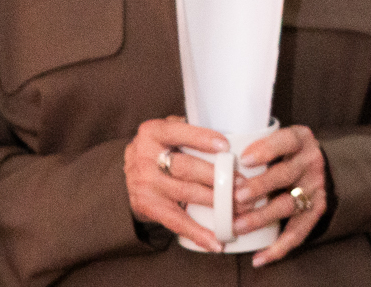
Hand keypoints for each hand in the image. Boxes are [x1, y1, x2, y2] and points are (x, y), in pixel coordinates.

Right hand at [124, 115, 229, 253]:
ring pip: (185, 194)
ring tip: (238, 207)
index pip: (178, 132)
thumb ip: (191, 128)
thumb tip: (234, 133)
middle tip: (241, 183)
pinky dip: (197, 232)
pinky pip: (176, 221)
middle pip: (184, 167)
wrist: (128, 171)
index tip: (225, 146)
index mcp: (153, 132)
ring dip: (214, 202)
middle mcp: (145, 158)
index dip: (202, 138)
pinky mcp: (149, 207)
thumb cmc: (161, 146)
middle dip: (215, 176)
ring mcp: (145, 185)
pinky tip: (215, 241)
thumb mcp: (168, 130)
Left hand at [232, 123, 329, 266]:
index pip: (287, 140)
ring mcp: (315, 187)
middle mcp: (311, 162)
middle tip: (237, 197)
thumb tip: (207, 154)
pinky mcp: (316, 210)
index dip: (267, 149)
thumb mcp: (276, 139)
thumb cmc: (283, 152)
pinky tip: (259, 257)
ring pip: (289, 204)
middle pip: (286, 174)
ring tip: (238, 225)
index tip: (244, 159)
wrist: (314, 167)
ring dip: (262, 216)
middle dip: (261, 186)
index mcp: (300, 139)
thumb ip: (251, 143)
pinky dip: (278, 247)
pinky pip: (298, 231)